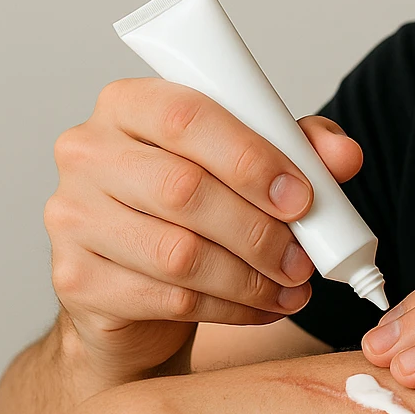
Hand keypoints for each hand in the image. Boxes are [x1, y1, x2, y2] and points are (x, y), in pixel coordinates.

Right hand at [44, 77, 358, 382]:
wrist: (133, 286)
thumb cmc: (194, 208)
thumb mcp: (249, 164)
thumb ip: (298, 147)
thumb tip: (343, 155)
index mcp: (130, 105)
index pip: (188, 116)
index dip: (253, 158)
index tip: (303, 196)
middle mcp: (87, 153)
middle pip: (184, 189)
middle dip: (260, 230)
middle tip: (304, 258)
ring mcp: (71, 217)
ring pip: (178, 252)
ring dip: (251, 277)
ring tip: (291, 286)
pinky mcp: (75, 279)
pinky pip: (167, 299)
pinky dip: (230, 309)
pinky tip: (260, 308)